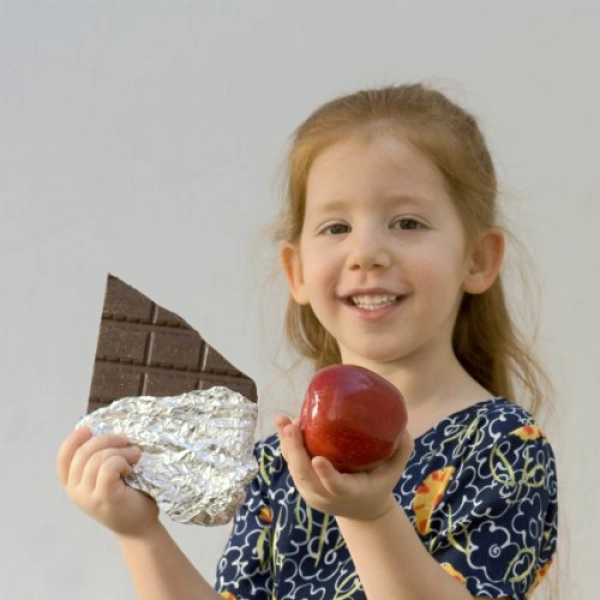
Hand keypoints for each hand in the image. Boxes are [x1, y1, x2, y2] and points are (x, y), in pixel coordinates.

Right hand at [56, 427, 158, 536]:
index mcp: (73, 484)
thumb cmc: (128, 496)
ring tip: (135, 457)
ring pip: (97, 458)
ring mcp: (87, 497)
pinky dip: (121, 462)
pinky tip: (130, 470)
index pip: (63, 458)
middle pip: (83, 452)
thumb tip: (104, 431)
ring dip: (120, 451)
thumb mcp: (107, 477)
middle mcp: (75, 491)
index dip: (73, 440)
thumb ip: (98, 460)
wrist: (140, 527)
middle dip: (107, 439)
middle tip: (127, 442)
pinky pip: (108, 468)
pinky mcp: (104, 498)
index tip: (89, 429)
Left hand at [276, 415, 413, 520]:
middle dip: (296, 452)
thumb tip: (403, 427)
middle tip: (293, 427)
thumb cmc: (379, 485)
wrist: (362, 511)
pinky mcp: (303, 485)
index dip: (326, 475)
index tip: (317, 459)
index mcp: (351, 493)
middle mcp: (327, 496)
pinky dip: (286, 445)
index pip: (337, 487)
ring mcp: (312, 492)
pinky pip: (292, 465)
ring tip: (284, 421)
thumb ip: (401, 451)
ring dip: (287, 446)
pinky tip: (283, 424)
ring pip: (294, 470)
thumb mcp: (394, 472)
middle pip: (305, 477)